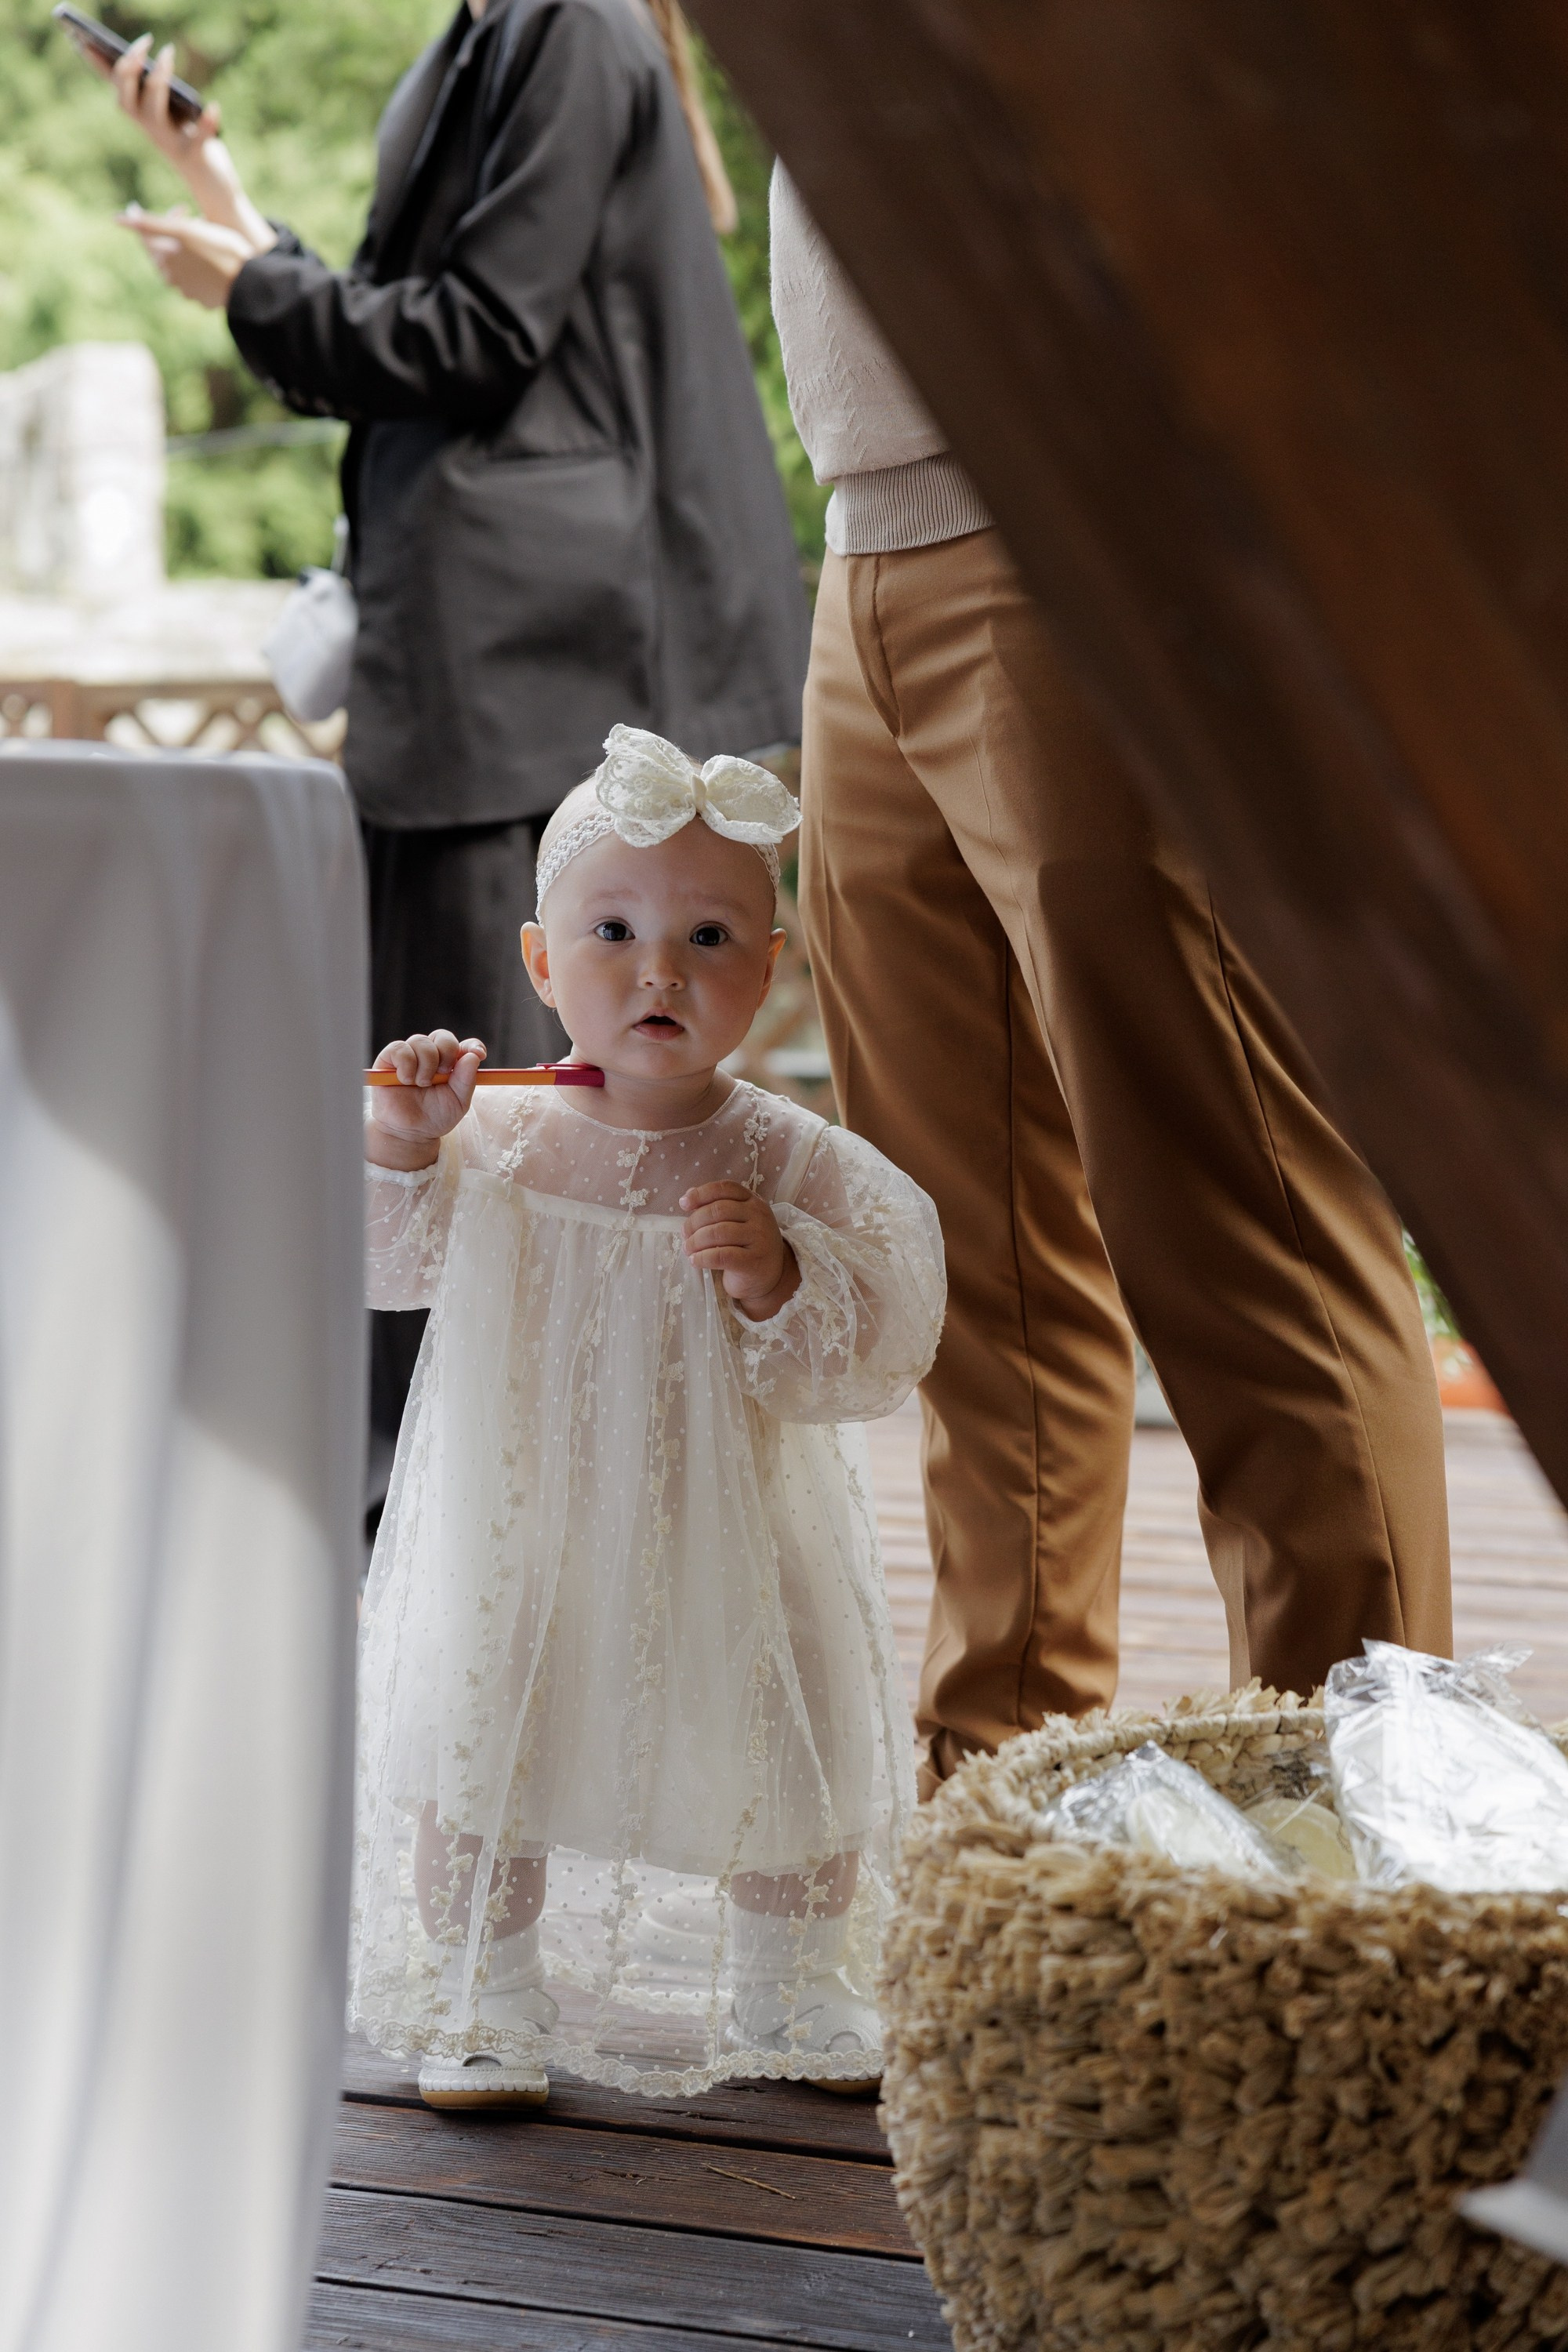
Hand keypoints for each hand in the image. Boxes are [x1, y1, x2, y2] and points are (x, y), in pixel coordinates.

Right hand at [100, 34, 276, 252]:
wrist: (211, 185)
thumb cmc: (189, 139)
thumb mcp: (171, 111)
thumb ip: (157, 89)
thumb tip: (142, 57)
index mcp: (141, 117)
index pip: (116, 88)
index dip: (99, 67)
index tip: (85, 40)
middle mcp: (150, 131)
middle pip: (127, 101)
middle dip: (130, 69)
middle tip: (145, 40)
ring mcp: (170, 144)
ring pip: (154, 113)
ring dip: (159, 82)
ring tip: (168, 53)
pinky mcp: (194, 156)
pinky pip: (199, 139)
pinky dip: (207, 123)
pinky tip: (214, 106)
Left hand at [117, 205, 258, 307]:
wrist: (250, 282)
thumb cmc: (218, 251)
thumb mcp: (183, 231)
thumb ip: (149, 224)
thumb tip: (118, 218)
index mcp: (164, 261)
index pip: (150, 237)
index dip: (166, 218)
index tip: (182, 207)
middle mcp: (172, 279)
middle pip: (168, 251)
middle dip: (179, 233)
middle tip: (199, 220)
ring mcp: (189, 292)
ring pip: (184, 265)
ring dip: (191, 249)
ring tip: (210, 238)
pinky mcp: (205, 300)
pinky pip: (199, 278)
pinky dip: (204, 265)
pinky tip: (217, 259)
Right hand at [366, 1032, 486, 1170]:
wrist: (410, 1132)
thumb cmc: (435, 1116)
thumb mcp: (459, 1101)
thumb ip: (467, 1080)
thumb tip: (472, 1056)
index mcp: (450, 1064)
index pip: (463, 1045)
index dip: (472, 1046)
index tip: (479, 1054)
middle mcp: (430, 1056)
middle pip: (442, 1037)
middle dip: (447, 1053)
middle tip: (444, 1074)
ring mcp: (410, 1055)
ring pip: (421, 1041)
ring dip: (426, 1063)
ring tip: (422, 1084)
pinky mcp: (388, 1059)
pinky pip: (399, 1048)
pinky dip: (406, 1064)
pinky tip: (406, 1080)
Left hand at [681, 1181, 800, 1320]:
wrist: (769, 1275)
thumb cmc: (747, 1245)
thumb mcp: (736, 1222)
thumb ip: (715, 1206)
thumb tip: (687, 1196)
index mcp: (754, 1201)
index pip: (726, 1188)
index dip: (701, 1193)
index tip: (683, 1204)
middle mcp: (759, 1216)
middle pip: (718, 1210)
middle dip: (694, 1222)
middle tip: (685, 1234)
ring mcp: (759, 1238)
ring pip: (718, 1233)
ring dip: (695, 1241)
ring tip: (688, 1249)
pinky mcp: (753, 1261)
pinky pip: (721, 1256)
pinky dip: (703, 1258)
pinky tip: (695, 1261)